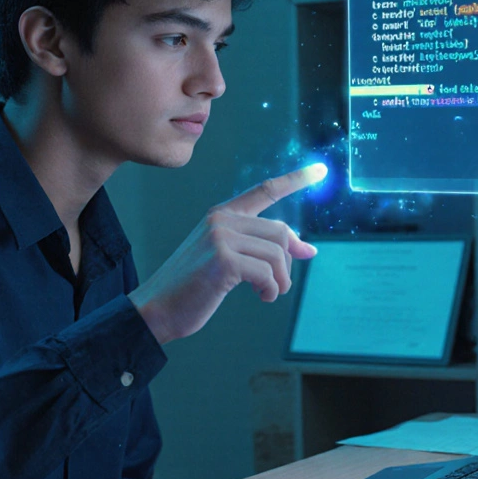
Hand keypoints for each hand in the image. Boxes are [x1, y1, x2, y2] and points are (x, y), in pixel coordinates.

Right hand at [129, 164, 326, 344]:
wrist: (156, 309)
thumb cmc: (193, 287)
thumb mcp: (229, 260)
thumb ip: (261, 249)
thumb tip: (309, 250)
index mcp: (221, 214)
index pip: (265, 191)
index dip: (296, 179)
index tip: (322, 169)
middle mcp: (221, 219)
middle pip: (280, 232)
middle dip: (288, 262)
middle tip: (281, 284)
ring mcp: (220, 237)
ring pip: (277, 254)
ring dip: (281, 280)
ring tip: (269, 293)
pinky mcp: (223, 259)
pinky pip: (267, 272)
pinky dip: (271, 290)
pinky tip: (263, 297)